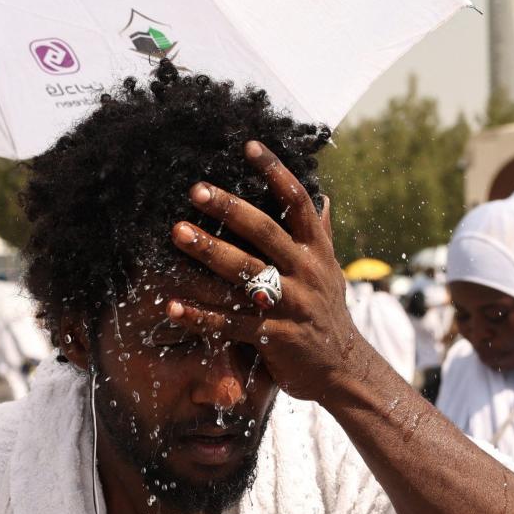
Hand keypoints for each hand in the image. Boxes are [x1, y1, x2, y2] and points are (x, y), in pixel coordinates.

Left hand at [165, 140, 368, 402]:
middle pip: (265, 232)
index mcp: (317, 251)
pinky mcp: (274, 338)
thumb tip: (323, 197)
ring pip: (245, 273)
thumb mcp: (331, 271)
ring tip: (176, 233)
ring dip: (208, 252)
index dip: (275, 172)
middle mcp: (306, 272)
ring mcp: (291, 305)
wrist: (342, 368)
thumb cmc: (327, 313)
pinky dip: (200, 315)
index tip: (248, 145)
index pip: (298, 202)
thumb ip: (321, 234)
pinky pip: (230, 322)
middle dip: (230, 208)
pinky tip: (171, 305)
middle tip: (196, 190)